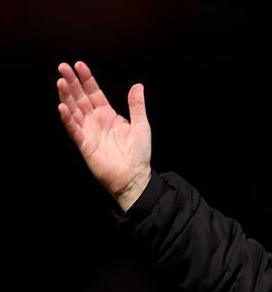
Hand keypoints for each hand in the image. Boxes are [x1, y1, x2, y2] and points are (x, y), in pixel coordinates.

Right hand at [56, 60, 151, 211]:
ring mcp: (88, 131)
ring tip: (60, 81)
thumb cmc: (139, 153)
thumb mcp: (141, 125)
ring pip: (74, 110)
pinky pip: (74, 129)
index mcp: (108, 114)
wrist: (135, 176)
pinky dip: (68, 119)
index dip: (86, 79)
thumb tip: (138, 85)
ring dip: (66, 96)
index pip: (94, 93)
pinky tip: (62, 107)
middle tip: (63, 67)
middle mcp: (96, 120)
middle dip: (72, 82)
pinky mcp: (84, 144)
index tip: (79, 65)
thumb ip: (136, 105)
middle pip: (81, 98)